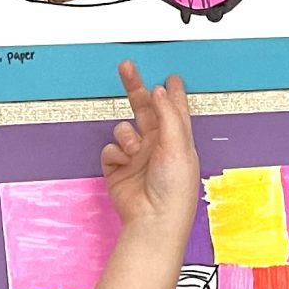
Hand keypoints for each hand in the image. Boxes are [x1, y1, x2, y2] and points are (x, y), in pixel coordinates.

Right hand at [102, 60, 199, 241]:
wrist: (152, 220)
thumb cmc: (173, 190)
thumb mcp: (178, 146)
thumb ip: (168, 114)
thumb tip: (160, 91)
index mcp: (177, 140)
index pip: (174, 110)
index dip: (171, 92)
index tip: (170, 78)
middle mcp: (157, 146)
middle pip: (144, 110)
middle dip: (135, 88)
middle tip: (126, 68)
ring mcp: (137, 157)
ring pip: (124, 129)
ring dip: (126, 136)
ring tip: (134, 150)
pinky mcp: (118, 169)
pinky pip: (110, 149)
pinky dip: (115, 154)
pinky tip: (124, 162)